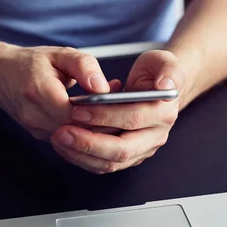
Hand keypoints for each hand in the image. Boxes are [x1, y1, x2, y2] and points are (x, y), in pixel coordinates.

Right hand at [0, 46, 120, 139]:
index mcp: (39, 90)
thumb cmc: (31, 63)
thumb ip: (84, 66)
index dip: (100, 112)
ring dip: (95, 129)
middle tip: (122, 108)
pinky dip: (84, 132)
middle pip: (77, 131)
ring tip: (111, 111)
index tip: (118, 102)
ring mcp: (35, 129)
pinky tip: (95, 118)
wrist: (0, 76)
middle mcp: (34, 115)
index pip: (76, 114)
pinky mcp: (40, 136)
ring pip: (75, 140)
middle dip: (103, 123)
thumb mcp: (60, 54)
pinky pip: (69, 141)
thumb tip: (103, 87)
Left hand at [50, 50, 184, 172]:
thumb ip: (168, 69)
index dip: (104, 116)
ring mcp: (142, 150)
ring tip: (59, 139)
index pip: (133, 119)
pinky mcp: (128, 157)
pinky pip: (103, 165)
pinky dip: (82, 159)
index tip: (78, 110)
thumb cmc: (155, 72)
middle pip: (121, 150)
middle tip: (62, 133)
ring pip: (110, 163)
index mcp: (164, 113)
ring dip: (81, 154)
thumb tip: (165, 84)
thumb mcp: (163, 61)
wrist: (155, 87)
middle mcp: (155, 136)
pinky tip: (65, 146)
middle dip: (88, 143)